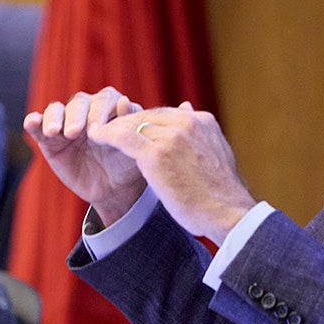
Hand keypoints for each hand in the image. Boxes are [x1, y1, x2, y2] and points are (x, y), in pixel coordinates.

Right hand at [24, 88, 146, 223]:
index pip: (104, 99)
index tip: (98, 130)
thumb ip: (129, 124)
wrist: (113, 191)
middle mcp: (87, 110)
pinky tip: (31, 122)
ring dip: (54, 118)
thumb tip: (124, 100)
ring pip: (56, 110)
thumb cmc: (126, 165)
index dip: (100, 111)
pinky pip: (38, 126)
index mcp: (110, 107)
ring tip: (53, 132)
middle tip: (75, 133)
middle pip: (79, 103)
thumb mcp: (133, 147)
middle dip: (76, 116)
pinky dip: (33, 121)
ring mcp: (66, 123)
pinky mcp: (49, 139)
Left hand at [90, 103, 256, 243]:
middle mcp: (188, 123)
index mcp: (202, 122)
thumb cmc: (221, 194)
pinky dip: (107, 135)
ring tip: (96, 132)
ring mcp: (173, 137)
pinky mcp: (157, 154)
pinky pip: (124, 138)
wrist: (229, 215)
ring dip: (113, 128)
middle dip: (126, 123)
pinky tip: (94, 137)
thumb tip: (188, 109)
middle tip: (106, 129)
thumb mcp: (215, 155)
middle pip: (147, 115)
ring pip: (133, 124)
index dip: (144, 122)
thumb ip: (199, 134)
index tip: (129, 130)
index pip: (164, 113)